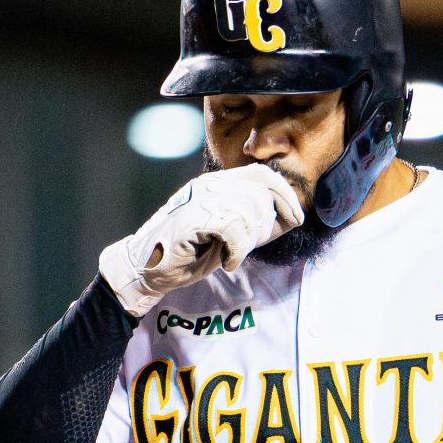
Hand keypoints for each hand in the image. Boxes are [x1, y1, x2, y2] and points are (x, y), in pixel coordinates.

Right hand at [99, 164, 304, 316]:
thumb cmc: (188, 254)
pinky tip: (226, 262)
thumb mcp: (230, 235)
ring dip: (248, 241)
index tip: (296, 219)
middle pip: (259, 193)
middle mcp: (208, 184)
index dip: (284, 195)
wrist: (147, 269)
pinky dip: (237, 251)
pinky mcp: (192, 218)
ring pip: (248, 210)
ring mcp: (199, 199)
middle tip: (246, 247)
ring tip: (232, 254)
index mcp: (217, 183)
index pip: (262, 174)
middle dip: (264, 225)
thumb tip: (293, 216)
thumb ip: (256, 222)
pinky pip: (233, 228)